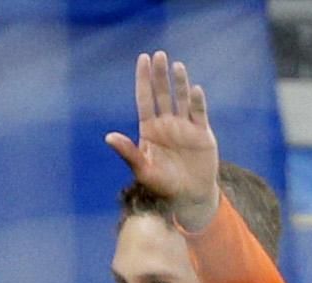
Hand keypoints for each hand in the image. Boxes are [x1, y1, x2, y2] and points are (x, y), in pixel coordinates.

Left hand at [104, 51, 219, 231]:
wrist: (188, 198)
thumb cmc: (162, 187)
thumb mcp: (143, 171)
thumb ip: (128, 153)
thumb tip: (108, 136)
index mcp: (150, 130)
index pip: (145, 99)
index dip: (144, 80)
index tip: (143, 59)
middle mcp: (167, 124)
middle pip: (162, 94)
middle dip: (160, 75)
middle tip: (158, 55)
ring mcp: (185, 127)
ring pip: (181, 99)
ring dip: (180, 83)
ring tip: (177, 66)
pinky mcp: (202, 133)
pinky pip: (199, 113)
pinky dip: (197, 102)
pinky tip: (195, 90)